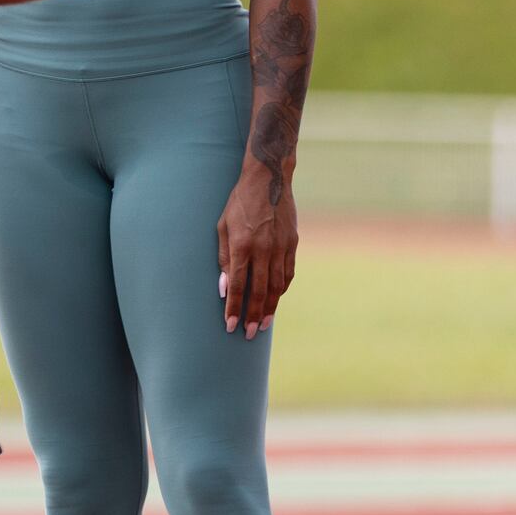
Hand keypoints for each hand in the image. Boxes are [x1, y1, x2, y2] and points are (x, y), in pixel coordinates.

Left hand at [215, 157, 295, 339]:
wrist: (269, 180)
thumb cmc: (239, 203)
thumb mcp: (223, 226)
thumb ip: (223, 257)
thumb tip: (223, 287)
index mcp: (242, 245)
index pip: (237, 286)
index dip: (233, 308)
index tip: (230, 326)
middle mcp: (263, 249)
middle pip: (259, 291)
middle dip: (252, 316)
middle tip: (248, 335)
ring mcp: (281, 247)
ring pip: (277, 286)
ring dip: (270, 308)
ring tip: (262, 325)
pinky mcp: (292, 244)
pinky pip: (288, 273)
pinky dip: (282, 290)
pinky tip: (275, 300)